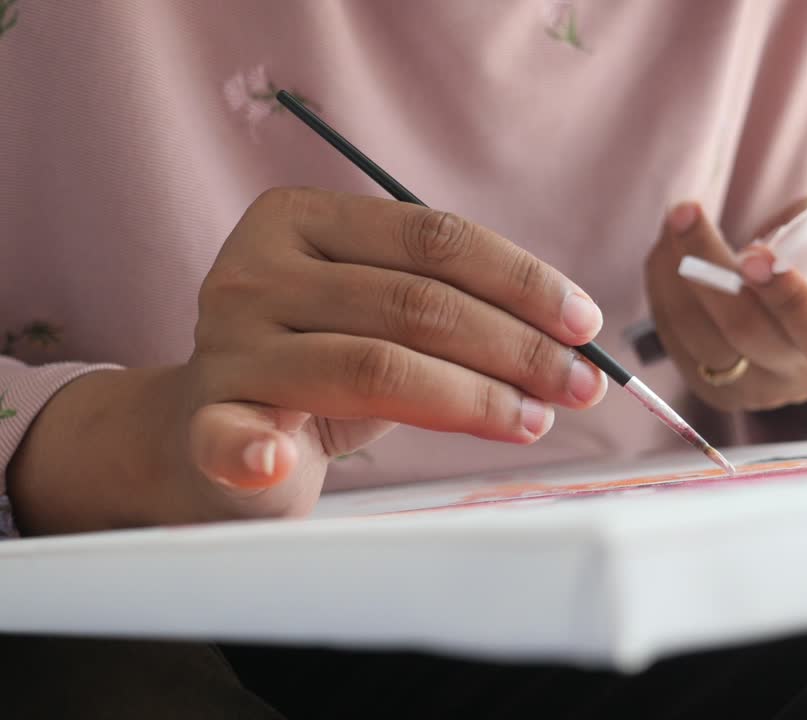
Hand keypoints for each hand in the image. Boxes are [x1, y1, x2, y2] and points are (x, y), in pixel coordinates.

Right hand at [10, 188, 607, 532]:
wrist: (221, 429)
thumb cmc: (330, 364)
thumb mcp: (390, 316)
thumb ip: (460, 308)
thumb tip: (576, 339)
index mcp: (303, 219)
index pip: (434, 237)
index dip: (522, 280)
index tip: (586, 324)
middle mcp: (256, 270)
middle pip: (416, 302)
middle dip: (516, 347)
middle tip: (581, 385)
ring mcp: (227, 346)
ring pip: (373, 365)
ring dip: (472, 399)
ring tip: (534, 421)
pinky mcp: (208, 422)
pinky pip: (230, 437)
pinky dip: (253, 451)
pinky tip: (275, 462)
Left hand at [645, 200, 806, 411]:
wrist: (805, 312)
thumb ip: (801, 228)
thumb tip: (748, 243)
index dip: (787, 296)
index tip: (754, 254)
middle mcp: (800, 376)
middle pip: (745, 330)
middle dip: (708, 265)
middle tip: (684, 213)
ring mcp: (753, 391)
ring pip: (699, 336)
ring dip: (673, 272)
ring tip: (672, 221)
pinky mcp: (711, 390)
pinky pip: (675, 340)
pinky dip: (662, 291)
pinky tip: (665, 252)